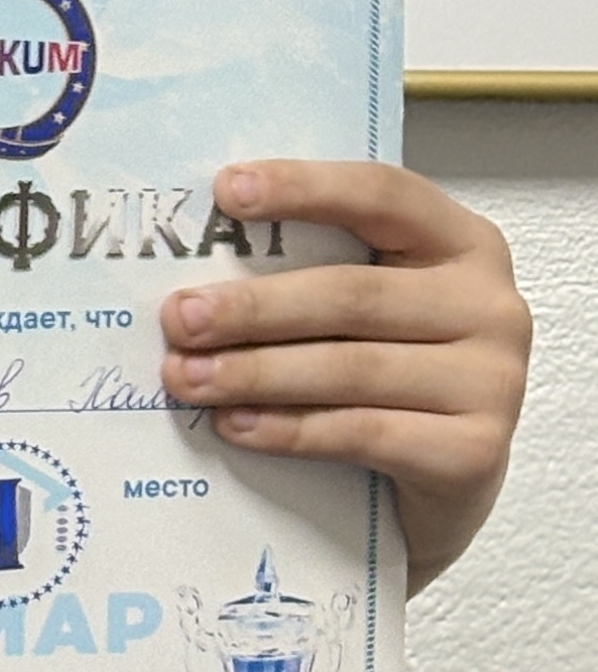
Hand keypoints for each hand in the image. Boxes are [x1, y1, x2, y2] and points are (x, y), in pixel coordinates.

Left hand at [159, 161, 530, 590]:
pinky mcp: (475, 452)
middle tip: (179, 318)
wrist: (443, 483)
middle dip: (253, 307)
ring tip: (187, 377)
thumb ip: (312, 274)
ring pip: (351, 367)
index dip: (304, 187)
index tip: (226, 192)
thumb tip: (195, 274)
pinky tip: (236, 425)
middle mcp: (489, 304)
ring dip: (255, 373)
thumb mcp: (366, 312)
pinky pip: (363, 432)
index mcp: (461, 243)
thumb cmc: (391, 378)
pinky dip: (289, 430)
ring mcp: (492, 381)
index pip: (382, 195)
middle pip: (352, 293)